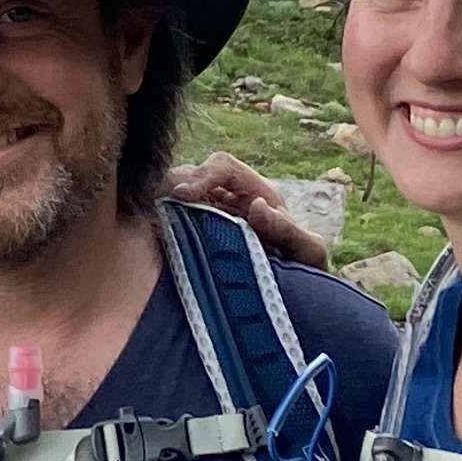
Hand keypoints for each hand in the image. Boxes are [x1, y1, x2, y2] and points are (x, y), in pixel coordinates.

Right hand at [168, 150, 332, 267]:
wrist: (295, 294)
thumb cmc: (304, 268)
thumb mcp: (307, 250)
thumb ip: (288, 230)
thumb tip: (256, 206)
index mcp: (255, 191)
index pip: (222, 166)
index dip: (201, 174)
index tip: (183, 195)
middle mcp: (228, 197)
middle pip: (190, 175)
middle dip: (172, 187)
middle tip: (158, 209)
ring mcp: (208, 215)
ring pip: (174, 196)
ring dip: (162, 206)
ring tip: (154, 226)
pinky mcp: (194, 236)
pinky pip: (170, 222)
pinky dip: (160, 225)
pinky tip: (155, 240)